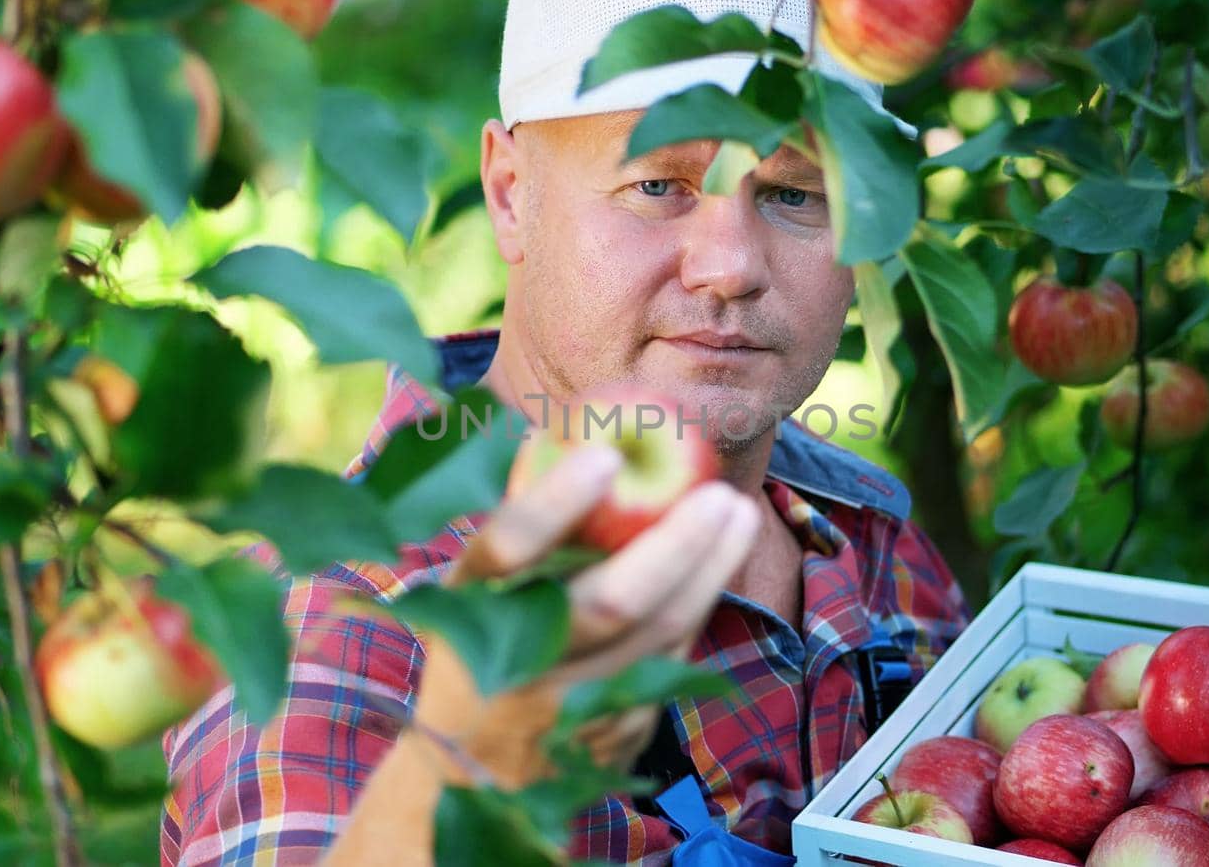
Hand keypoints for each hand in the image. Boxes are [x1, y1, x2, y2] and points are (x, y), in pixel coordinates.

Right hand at [411, 445, 759, 787]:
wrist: (479, 777)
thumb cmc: (480, 649)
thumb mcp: (473, 592)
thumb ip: (517, 522)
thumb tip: (553, 430)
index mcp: (470, 608)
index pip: (508, 550)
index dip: (554, 502)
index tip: (604, 454)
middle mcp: (519, 661)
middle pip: (610, 603)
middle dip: (675, 545)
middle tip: (718, 494)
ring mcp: (573, 707)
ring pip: (659, 636)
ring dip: (709, 572)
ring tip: (738, 514)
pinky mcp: (618, 732)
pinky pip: (672, 660)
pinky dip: (699, 606)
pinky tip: (721, 563)